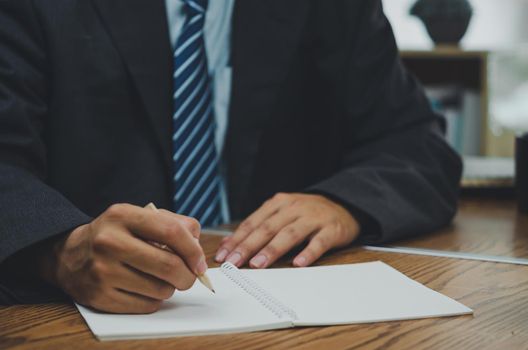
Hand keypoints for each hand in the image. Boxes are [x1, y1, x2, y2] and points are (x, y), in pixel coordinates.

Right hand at [38, 203, 205, 313]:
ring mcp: (103, 271)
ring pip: (160, 289)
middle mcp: (110, 241)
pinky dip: (154, 300)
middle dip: (188, 276)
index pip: (171, 232)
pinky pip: (146, 305)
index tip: (200, 263)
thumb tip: (198, 249)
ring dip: (169, 288)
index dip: (194, 250)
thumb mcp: (139, 217)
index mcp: (123, 215)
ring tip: (159, 278)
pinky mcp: (100, 296)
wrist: (69, 254)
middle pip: (169, 265)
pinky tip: (144, 288)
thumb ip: (174, 224)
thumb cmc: (116, 234)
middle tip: (188, 277)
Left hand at [215, 193, 359, 267]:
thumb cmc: (306, 214)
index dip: (236, 239)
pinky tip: (299, 263)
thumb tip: (227, 243)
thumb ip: (257, 227)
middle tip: (234, 262)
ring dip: (272, 249)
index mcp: (278, 203)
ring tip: (258, 264)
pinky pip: (319, 242)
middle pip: (267, 228)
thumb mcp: (280, 214)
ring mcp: (313, 217)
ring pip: (290, 234)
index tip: (223, 255)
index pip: (253, 223)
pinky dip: (308, 252)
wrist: (343, 206)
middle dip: (248, 246)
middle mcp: (294, 208)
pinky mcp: (331, 229)